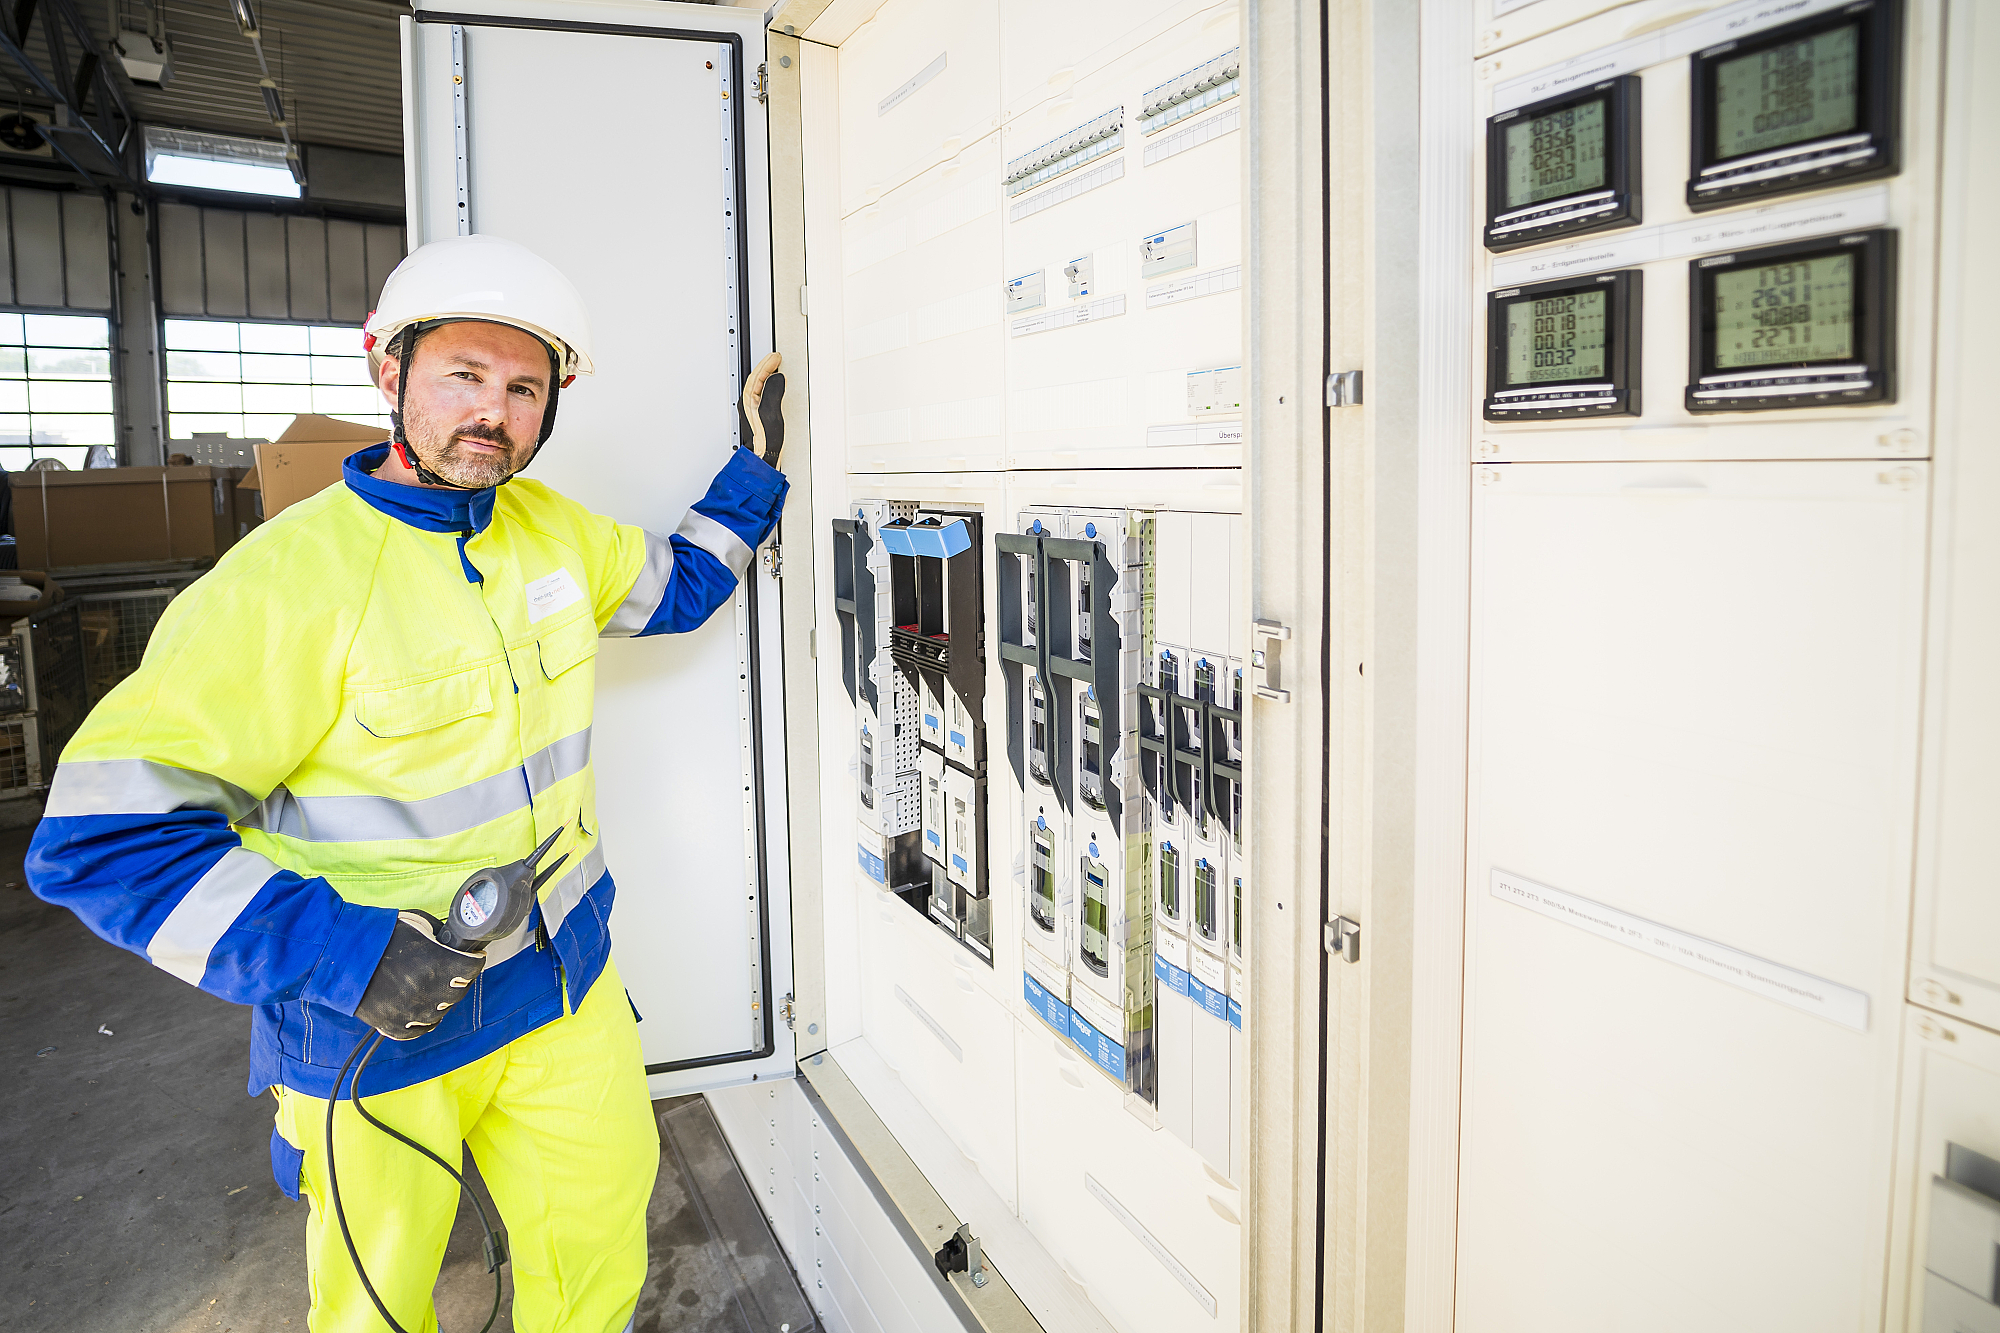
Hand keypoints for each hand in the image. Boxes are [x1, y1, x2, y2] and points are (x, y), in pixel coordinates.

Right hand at [354, 911, 484, 1040]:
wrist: (342, 955)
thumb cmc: (380, 936)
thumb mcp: (420, 924)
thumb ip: (443, 938)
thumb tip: (457, 946)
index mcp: (438, 964)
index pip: (473, 969)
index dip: (474, 960)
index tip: (472, 957)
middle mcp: (427, 991)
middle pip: (459, 992)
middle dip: (457, 979)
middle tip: (449, 970)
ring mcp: (410, 1012)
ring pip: (441, 1013)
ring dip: (440, 999)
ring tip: (428, 985)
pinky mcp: (393, 1026)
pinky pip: (420, 1030)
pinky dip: (423, 1019)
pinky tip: (418, 1004)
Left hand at [743, 352, 785, 465]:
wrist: (762, 457)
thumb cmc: (764, 439)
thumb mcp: (771, 413)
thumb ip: (773, 392)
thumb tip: (777, 378)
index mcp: (749, 400)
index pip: (757, 376)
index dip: (767, 364)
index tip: (776, 357)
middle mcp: (748, 403)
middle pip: (756, 379)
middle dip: (765, 366)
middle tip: (776, 359)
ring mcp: (752, 409)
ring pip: (758, 385)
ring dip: (766, 374)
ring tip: (775, 368)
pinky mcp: (758, 415)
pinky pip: (761, 393)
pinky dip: (768, 385)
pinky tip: (773, 386)